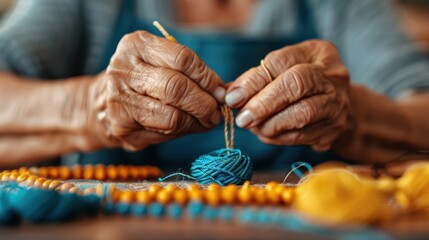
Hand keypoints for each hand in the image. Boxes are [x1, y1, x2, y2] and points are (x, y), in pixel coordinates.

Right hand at [89, 31, 224, 150]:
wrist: (104, 103)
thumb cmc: (144, 81)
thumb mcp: (162, 64)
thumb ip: (191, 73)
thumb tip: (223, 92)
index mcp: (136, 45)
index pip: (182, 58)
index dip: (207, 77)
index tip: (220, 90)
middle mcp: (123, 69)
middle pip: (177, 88)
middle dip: (205, 103)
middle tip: (217, 111)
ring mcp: (119, 99)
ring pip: (172, 116)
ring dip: (197, 122)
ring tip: (206, 121)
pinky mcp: (122, 126)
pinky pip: (164, 132)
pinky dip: (183, 131)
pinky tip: (186, 126)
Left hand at [226, 40, 349, 150]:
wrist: (336, 108)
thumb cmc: (301, 84)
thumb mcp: (283, 71)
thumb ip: (257, 79)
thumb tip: (226, 93)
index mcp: (317, 52)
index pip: (281, 62)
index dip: (253, 80)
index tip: (232, 97)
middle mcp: (332, 75)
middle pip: (296, 84)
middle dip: (264, 103)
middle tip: (242, 118)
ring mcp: (336, 102)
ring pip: (302, 113)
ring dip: (271, 123)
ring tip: (252, 127)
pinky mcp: (334, 129)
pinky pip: (303, 136)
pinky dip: (279, 137)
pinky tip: (265, 134)